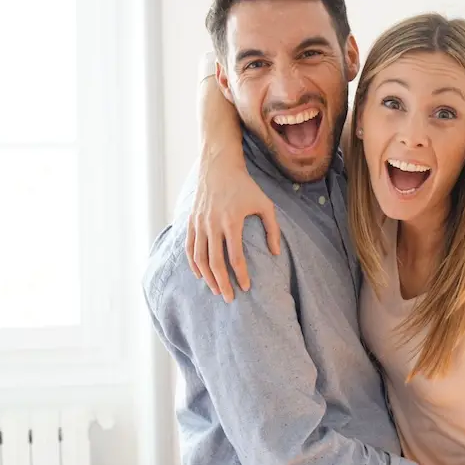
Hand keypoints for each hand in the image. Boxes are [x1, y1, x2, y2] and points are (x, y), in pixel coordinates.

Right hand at [186, 154, 280, 302]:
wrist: (218, 166)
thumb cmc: (245, 186)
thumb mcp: (265, 204)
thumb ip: (272, 229)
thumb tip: (275, 253)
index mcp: (231, 221)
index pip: (235, 257)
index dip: (240, 275)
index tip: (246, 287)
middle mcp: (212, 224)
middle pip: (215, 262)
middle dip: (222, 283)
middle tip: (229, 298)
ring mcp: (199, 223)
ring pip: (199, 258)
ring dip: (207, 277)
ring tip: (216, 290)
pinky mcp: (191, 221)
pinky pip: (189, 248)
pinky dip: (193, 264)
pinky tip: (200, 275)